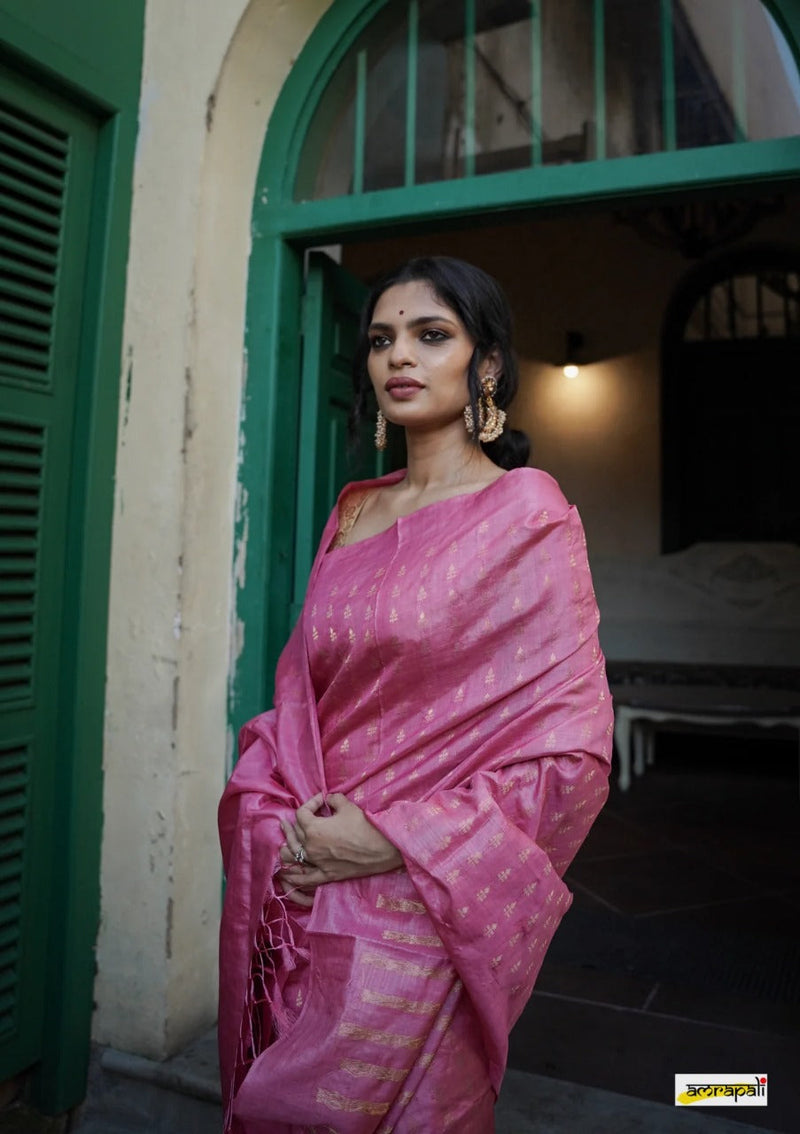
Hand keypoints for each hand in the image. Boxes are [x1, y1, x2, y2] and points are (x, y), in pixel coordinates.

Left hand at [279, 793, 402, 896]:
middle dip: (298, 821)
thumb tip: (330, 799)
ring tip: (284, 840)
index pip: (302, 813)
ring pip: (293, 855)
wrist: (381, 849)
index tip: (323, 800)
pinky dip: (293, 876)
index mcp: (313, 829)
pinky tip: (284, 873)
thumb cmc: (364, 826)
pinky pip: (304, 879)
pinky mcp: (326, 875)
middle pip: (295, 832)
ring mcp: (317, 863)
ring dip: (287, 846)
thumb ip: (334, 799)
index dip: (311, 803)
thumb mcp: (348, 806)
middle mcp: (310, 847)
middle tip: (303, 815)